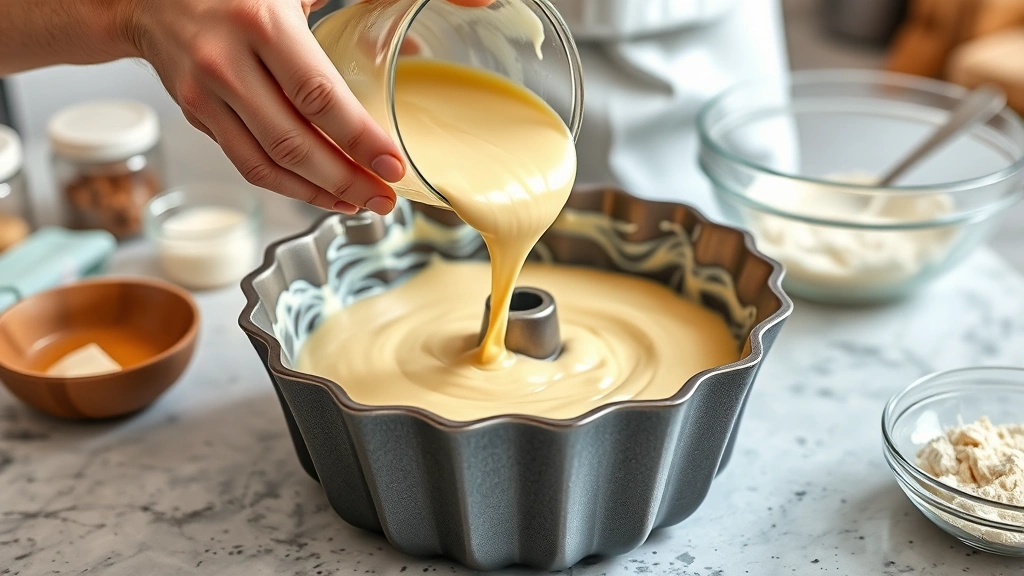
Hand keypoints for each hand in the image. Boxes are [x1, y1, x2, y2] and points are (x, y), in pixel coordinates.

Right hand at [126, 0, 411, 214]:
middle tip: (385, 198)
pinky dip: (288, 185)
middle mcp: (227, 63)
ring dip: (319, 193)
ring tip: (360, 203)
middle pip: (294, 143)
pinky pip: (247, 163)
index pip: (319, 97)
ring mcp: (205, 95)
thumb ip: (361, 4)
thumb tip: (431, 36)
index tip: (392, 165)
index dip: (359, 139)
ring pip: (267, 164)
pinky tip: (321, 191)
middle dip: (346, 180)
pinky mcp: (195, 115)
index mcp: (262, 24)